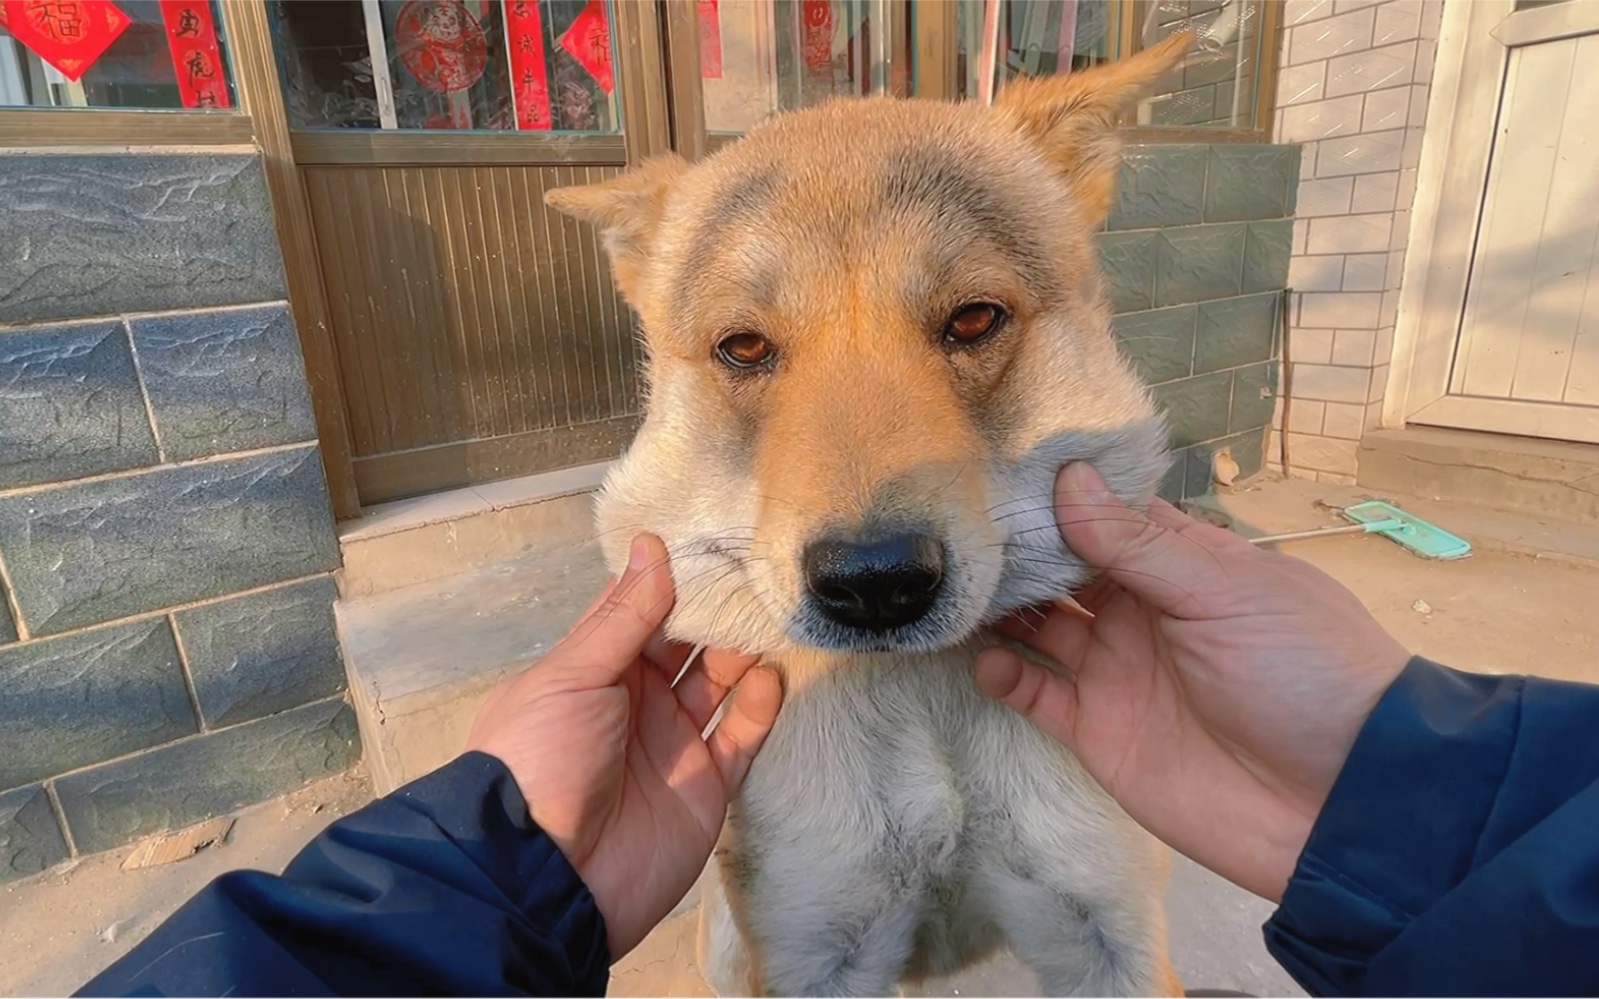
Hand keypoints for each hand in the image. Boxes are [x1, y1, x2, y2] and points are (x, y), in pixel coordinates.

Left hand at [466, 534, 782, 956]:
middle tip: (756, 568)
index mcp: (593, 668)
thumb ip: (623, 616)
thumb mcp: (571, 676)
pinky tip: (771, 675)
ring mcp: (673, 741)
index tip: (713, 537)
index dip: (673, 575)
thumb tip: (654, 546)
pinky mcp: (707, 785)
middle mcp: (635, 699)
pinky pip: (743, 735)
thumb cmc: (541, 762)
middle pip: (687, 641)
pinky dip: (762, 704)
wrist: (547, 878)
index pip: (640, 609)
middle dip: (717, 607)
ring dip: (744, 648)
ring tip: (772, 612)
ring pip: (721, 681)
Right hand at [975, 462, 1409, 900]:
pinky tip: (989, 659)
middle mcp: (1143, 611)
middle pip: (1062, 566)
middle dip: (1017, 547)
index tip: (997, 471)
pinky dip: (1003, 674)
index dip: (1059, 494)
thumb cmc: (1301, 674)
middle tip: (958, 529)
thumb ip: (1139, 545)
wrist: (1336, 804)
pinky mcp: (1098, 731)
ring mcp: (1117, 671)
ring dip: (999, 606)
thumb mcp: (1227, 593)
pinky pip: (1035, 694)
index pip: (1108, 515)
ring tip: (956, 587)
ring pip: (1038, 625)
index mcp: (1184, 566)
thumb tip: (1068, 478)